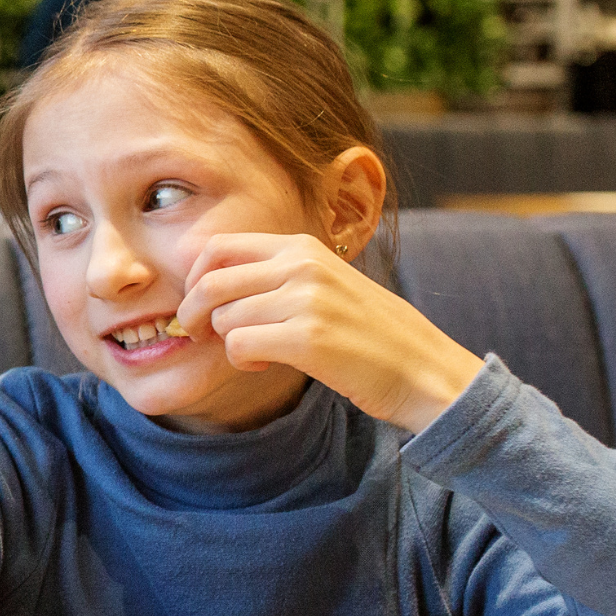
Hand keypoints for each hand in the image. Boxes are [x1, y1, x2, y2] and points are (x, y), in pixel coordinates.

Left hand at [179, 232, 482, 432]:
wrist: (422, 368)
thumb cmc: (367, 332)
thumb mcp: (324, 283)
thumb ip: (276, 275)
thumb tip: (207, 282)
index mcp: (302, 247)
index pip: (219, 247)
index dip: (194, 279)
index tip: (200, 305)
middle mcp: (303, 265)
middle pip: (210, 283)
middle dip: (192, 313)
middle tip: (200, 335)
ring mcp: (306, 300)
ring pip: (223, 318)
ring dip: (227, 342)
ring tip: (256, 352)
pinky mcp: (308, 338)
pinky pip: (239, 345)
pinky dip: (242, 361)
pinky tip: (264, 364)